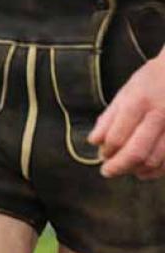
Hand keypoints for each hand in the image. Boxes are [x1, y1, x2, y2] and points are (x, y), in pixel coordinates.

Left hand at [90, 55, 164, 179]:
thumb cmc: (150, 81)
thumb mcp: (125, 92)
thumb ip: (108, 118)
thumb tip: (94, 142)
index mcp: (138, 103)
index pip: (117, 137)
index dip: (107, 150)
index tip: (102, 154)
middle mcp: (158, 116)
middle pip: (136, 152)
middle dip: (118, 166)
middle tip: (108, 171)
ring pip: (155, 160)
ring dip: (137, 170)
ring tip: (127, 170)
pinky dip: (157, 170)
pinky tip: (146, 170)